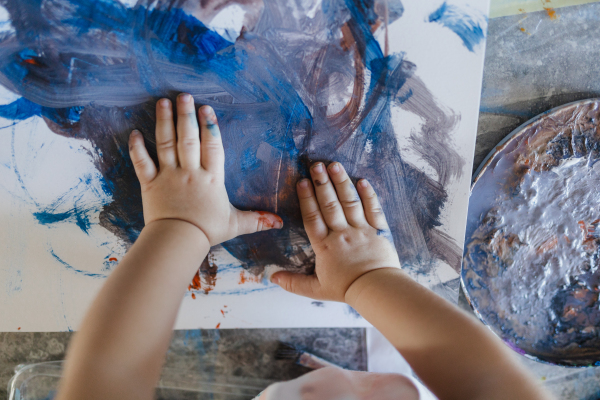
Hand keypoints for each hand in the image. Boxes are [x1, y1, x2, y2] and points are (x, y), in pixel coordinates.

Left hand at [128, 93, 282, 245]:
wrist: (178, 241)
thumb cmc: (207, 231)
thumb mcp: (235, 224)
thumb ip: (256, 220)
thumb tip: (279, 222)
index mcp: (211, 178)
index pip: (211, 146)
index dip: (209, 126)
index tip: (206, 109)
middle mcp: (190, 172)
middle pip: (187, 139)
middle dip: (186, 115)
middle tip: (184, 95)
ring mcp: (168, 176)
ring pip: (166, 144)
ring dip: (164, 122)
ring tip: (163, 102)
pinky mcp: (150, 184)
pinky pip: (142, 162)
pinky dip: (137, 147)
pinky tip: (135, 132)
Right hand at [271, 162, 400, 301]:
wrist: (376, 290)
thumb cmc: (345, 289)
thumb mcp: (315, 289)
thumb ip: (293, 283)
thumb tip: (272, 277)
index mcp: (324, 246)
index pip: (312, 218)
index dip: (306, 199)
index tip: (302, 181)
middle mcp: (341, 233)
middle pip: (329, 205)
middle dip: (322, 183)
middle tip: (315, 164)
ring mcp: (361, 229)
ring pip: (349, 202)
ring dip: (342, 182)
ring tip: (334, 165)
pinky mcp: (379, 230)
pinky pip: (373, 209)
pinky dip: (368, 194)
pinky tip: (362, 180)